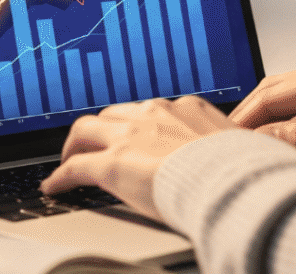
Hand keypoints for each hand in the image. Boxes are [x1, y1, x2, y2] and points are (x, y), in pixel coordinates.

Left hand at [39, 96, 238, 219]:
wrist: (230, 180)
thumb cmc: (240, 169)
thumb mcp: (236, 146)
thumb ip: (224, 146)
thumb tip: (238, 157)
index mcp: (185, 107)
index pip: (149, 110)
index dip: (135, 125)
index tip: (133, 136)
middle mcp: (155, 112)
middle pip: (114, 114)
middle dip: (101, 130)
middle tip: (94, 146)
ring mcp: (131, 135)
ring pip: (87, 129)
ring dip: (76, 145)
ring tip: (69, 161)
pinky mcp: (113, 164)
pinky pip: (76, 167)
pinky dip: (61, 177)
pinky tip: (54, 187)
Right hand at [230, 56, 295, 171]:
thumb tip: (266, 139)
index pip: (274, 95)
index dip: (245, 118)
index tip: (221, 138)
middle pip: (279, 88)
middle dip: (251, 112)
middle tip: (225, 138)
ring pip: (295, 94)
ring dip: (271, 114)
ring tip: (249, 138)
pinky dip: (293, 116)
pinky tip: (287, 134)